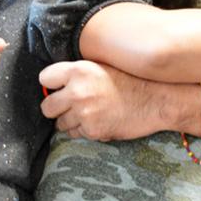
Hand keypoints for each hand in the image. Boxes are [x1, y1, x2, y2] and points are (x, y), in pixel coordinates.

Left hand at [39, 61, 160, 140]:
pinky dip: (85, 130)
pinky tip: (100, 121)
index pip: (45, 78)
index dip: (53, 84)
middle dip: (57, 108)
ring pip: (60, 124)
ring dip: (71, 121)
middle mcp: (77, 91)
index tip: (60, 88)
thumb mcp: (102, 66)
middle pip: (47, 107)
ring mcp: (84, 113)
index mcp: (78, 70)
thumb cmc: (131, 81)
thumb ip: (77, 73)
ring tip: (90, 114)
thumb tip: (55, 83)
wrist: (155, 100)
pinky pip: (77, 134)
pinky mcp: (92, 130)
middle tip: (70, 107)